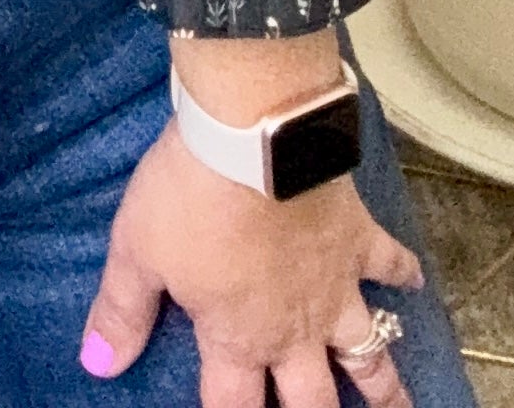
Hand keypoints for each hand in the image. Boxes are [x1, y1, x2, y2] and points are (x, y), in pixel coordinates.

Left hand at [81, 119, 423, 407]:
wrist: (255, 132)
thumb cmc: (190, 194)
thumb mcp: (137, 250)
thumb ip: (121, 311)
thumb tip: (97, 366)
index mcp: (237, 337)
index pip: (234, 405)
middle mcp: (293, 328)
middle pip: (313, 400)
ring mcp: (335, 288)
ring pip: (369, 353)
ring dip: (385, 386)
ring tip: (401, 407)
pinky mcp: (359, 241)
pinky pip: (391, 263)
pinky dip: (405, 273)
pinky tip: (417, 283)